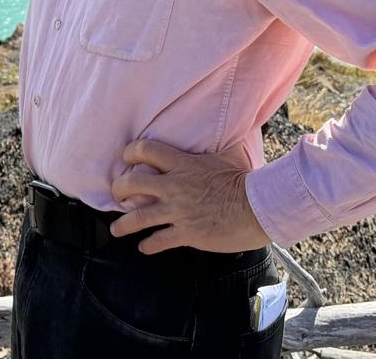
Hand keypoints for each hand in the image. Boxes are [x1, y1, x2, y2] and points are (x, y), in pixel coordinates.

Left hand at [109, 138, 270, 253]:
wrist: (258, 208)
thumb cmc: (245, 179)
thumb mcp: (226, 155)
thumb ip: (214, 145)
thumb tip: (221, 128)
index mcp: (183, 164)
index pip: (146, 150)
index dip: (131, 152)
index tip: (126, 158)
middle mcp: (175, 186)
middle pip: (133, 183)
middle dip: (119, 189)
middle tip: (117, 195)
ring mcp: (179, 211)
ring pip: (138, 218)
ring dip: (123, 225)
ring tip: (117, 229)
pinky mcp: (187, 234)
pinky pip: (159, 240)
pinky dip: (148, 245)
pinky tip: (145, 247)